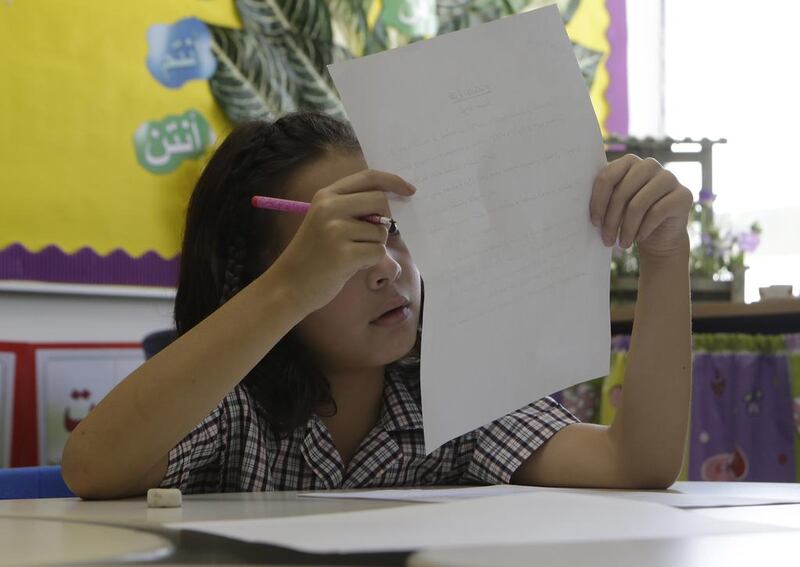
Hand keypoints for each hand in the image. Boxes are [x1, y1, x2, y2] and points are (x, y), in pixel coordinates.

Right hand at [270, 169, 414, 312]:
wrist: (289, 284)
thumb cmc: (313, 255)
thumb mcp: (325, 221)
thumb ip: (352, 209)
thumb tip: (388, 208)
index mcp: (326, 195)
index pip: (368, 177)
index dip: (393, 181)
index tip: (409, 190)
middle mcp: (330, 208)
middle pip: (380, 201)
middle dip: (384, 220)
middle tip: (369, 237)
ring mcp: (336, 230)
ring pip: (380, 231)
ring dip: (374, 245)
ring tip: (351, 254)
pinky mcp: (344, 254)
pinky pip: (377, 252)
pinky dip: (371, 261)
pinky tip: (351, 266)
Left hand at [590, 154, 692, 257]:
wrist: (658, 236)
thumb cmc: (629, 219)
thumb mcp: (613, 207)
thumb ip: (602, 197)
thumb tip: (575, 202)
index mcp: (629, 162)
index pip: (607, 177)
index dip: (598, 202)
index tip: (594, 222)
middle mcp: (649, 165)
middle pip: (622, 192)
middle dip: (611, 220)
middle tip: (606, 240)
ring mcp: (669, 178)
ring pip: (638, 204)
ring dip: (626, 229)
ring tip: (621, 244)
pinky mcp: (683, 195)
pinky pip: (657, 212)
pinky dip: (643, 230)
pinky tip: (638, 239)